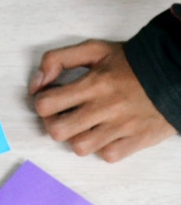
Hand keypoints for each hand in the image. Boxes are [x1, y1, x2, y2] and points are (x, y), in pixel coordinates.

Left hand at [31, 40, 174, 161]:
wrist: (176, 72)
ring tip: (84, 126)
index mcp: (93, 84)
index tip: (51, 99)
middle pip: (57, 131)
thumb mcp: (94, 50)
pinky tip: (106, 134)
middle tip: (63, 115)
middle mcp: (106, 107)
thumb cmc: (131, 63)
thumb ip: (58, 59)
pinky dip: (103, 148)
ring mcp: (122, 126)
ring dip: (77, 138)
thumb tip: (37, 83)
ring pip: (80, 147)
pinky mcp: (138, 140)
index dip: (42, 102)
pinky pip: (108, 155)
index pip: (45, 104)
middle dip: (54, 123)